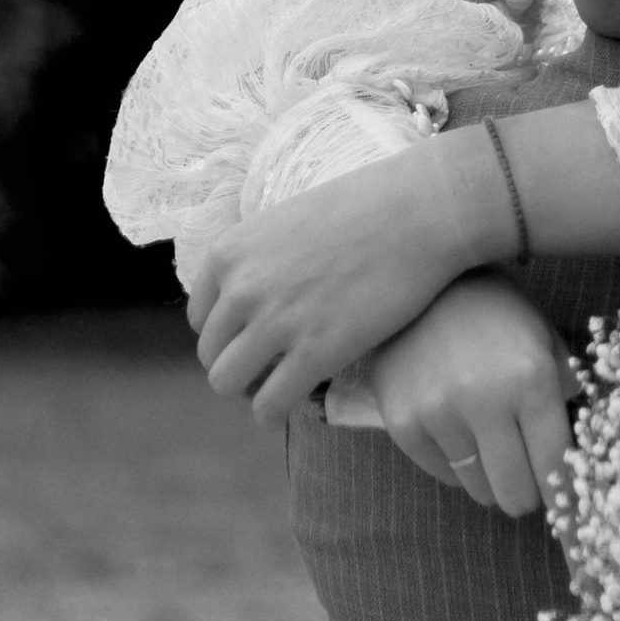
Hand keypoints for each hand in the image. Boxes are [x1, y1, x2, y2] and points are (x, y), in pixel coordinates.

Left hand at [187, 137, 481, 423]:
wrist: (418, 211)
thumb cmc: (367, 206)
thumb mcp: (290, 221)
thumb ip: (263, 259)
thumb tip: (260, 294)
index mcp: (230, 252)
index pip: (201, 317)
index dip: (229, 334)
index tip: (255, 339)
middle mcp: (241, 289)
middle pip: (212, 354)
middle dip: (239, 363)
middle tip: (274, 365)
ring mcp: (275, 323)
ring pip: (227, 383)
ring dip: (251, 390)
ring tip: (281, 385)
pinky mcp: (314, 354)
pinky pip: (269, 405)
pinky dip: (274, 414)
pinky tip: (292, 406)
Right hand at [366, 272, 578, 516]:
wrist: (422, 283)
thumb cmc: (496, 311)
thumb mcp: (544, 338)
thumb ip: (565, 390)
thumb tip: (578, 452)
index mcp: (531, 378)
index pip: (554, 465)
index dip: (563, 493)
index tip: (566, 507)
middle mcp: (485, 401)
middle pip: (515, 491)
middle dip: (526, 496)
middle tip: (528, 490)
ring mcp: (438, 414)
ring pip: (478, 487)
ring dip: (491, 480)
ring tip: (493, 453)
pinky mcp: (403, 422)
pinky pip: (442, 473)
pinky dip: (457, 467)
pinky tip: (462, 438)